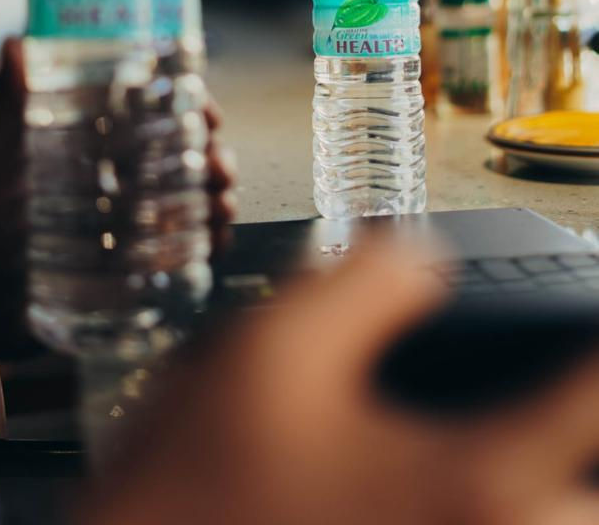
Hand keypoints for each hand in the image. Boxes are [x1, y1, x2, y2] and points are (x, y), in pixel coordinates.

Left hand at [0, 39, 235, 344]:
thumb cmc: (5, 186)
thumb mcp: (9, 135)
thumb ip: (13, 93)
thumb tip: (14, 44)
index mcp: (120, 129)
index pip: (172, 106)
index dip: (198, 105)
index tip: (209, 115)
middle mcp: (142, 164)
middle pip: (198, 151)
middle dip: (218, 154)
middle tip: (216, 164)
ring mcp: (150, 206)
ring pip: (205, 193)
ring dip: (222, 196)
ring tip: (219, 203)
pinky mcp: (152, 248)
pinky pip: (196, 242)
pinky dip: (214, 240)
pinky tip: (215, 240)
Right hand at [78, 243, 598, 524]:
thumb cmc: (201, 485)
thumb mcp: (278, 347)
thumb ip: (371, 280)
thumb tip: (428, 261)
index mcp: (472, 482)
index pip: (593, 399)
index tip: (595, 319)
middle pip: (596, 504)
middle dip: (590, 439)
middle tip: (570, 396)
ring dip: (564, 493)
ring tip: (547, 447)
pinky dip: (525, 513)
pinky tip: (494, 491)